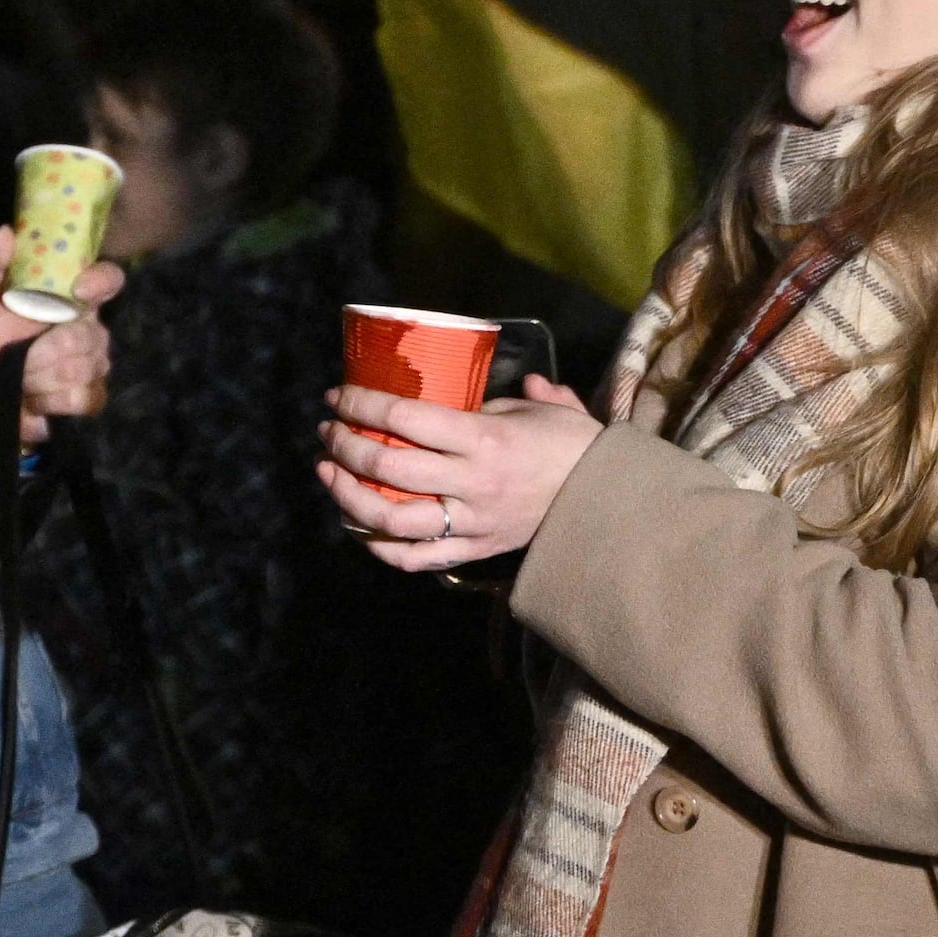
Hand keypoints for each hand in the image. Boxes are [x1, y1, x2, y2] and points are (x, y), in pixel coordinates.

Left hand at [0, 240, 120, 444]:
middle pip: (82, 338)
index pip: (110, 279)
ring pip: (78, 370)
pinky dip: (51, 402)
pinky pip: (83, 398)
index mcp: (75, 298)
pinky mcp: (94, 395)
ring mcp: (97, 363)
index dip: (101, 282)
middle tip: (19, 357)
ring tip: (22, 379)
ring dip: (39, 379)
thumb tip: (4, 233)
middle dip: (39, 355)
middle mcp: (93, 328)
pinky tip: (36, 399)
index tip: (77, 291)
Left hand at [324, 376, 597, 573]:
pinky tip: (360, 526)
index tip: (339, 396)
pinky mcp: (474, 550)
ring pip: (391, 519)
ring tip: (330, 474)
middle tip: (328, 431)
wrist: (609, 505)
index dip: (363, 405)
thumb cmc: (577, 448)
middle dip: (346, 445)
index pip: (406, 419)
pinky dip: (381, 546)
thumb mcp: (547, 408)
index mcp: (484, 439)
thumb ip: (517, 393)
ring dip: (349, 496)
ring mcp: (470, 522)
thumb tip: (512, 377)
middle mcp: (471, 483)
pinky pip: (417, 558)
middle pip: (387, 467)